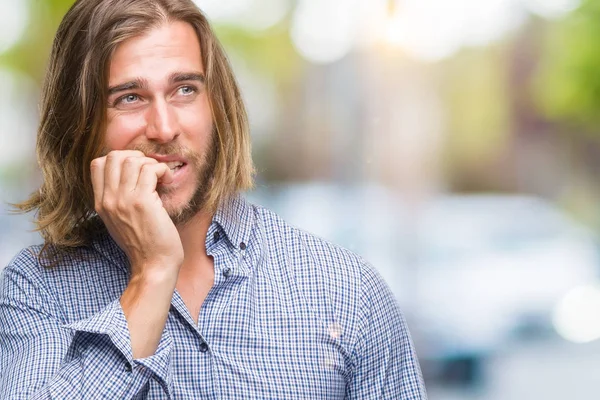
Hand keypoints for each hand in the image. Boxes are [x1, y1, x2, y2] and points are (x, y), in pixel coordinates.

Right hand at [90, 150, 183, 278]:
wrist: (153, 265)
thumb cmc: (144, 245)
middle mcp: (108, 200)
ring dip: (151, 164)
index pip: (97, 164)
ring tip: (160, 178)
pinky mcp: (141, 201)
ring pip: (132, 160)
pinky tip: (167, 181)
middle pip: (113, 156)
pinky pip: (150, 169)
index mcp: (101, 204)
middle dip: (135, 156)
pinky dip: (162, 170)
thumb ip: (118, 201)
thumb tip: (130, 177)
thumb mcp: (120, 221)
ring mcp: (123, 200)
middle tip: (150, 170)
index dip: (119, 159)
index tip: (137, 170)